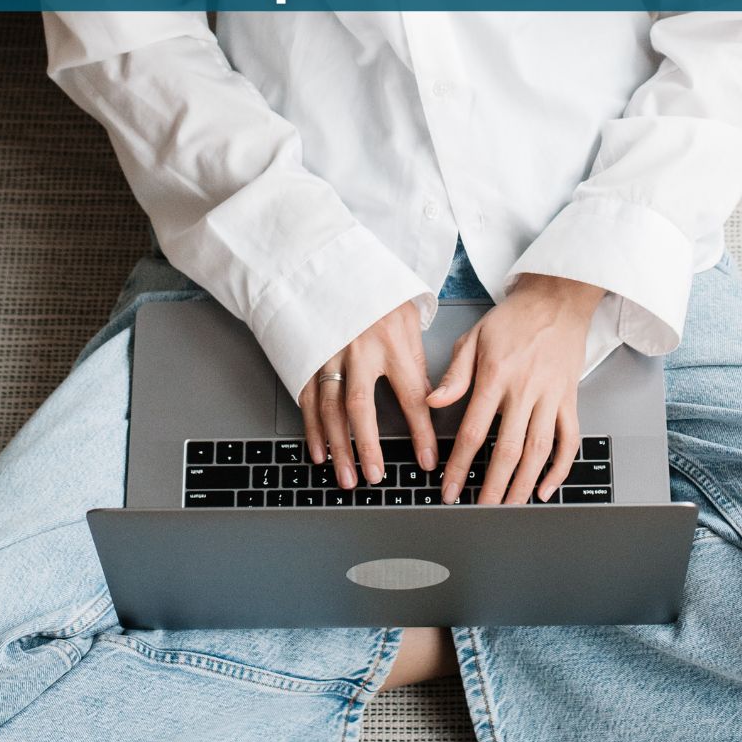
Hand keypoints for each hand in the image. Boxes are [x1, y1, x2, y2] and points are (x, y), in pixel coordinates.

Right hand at [298, 299, 437, 489]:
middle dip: (368, 446)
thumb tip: (432, 399)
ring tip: (348, 476)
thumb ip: (417, 359)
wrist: (334, 265)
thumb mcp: (409, 317)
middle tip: (376, 476)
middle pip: (362, 406)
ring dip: (338, 446)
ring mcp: (329, 353)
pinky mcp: (308, 356)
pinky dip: (313, 429)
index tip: (427, 460)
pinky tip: (320, 452)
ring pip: (330, 408)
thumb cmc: (379, 293)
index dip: (421, 432)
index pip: (412, 395)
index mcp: (392, 341)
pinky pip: (308, 399)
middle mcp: (358, 350)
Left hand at [428, 274, 603, 505]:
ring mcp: (551, 396)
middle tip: (480, 510)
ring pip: (539, 450)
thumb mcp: (473, 337)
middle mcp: (525, 390)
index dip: (460, 465)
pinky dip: (561, 467)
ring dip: (524, 483)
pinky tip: (547, 487)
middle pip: (509, 449)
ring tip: (509, 506)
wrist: (557, 298)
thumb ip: (454, 374)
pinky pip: (570, 439)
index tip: (449, 488)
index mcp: (496, 375)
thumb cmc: (513, 318)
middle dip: (493, 486)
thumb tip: (433, 402)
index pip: (475, 431)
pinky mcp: (570, 398)